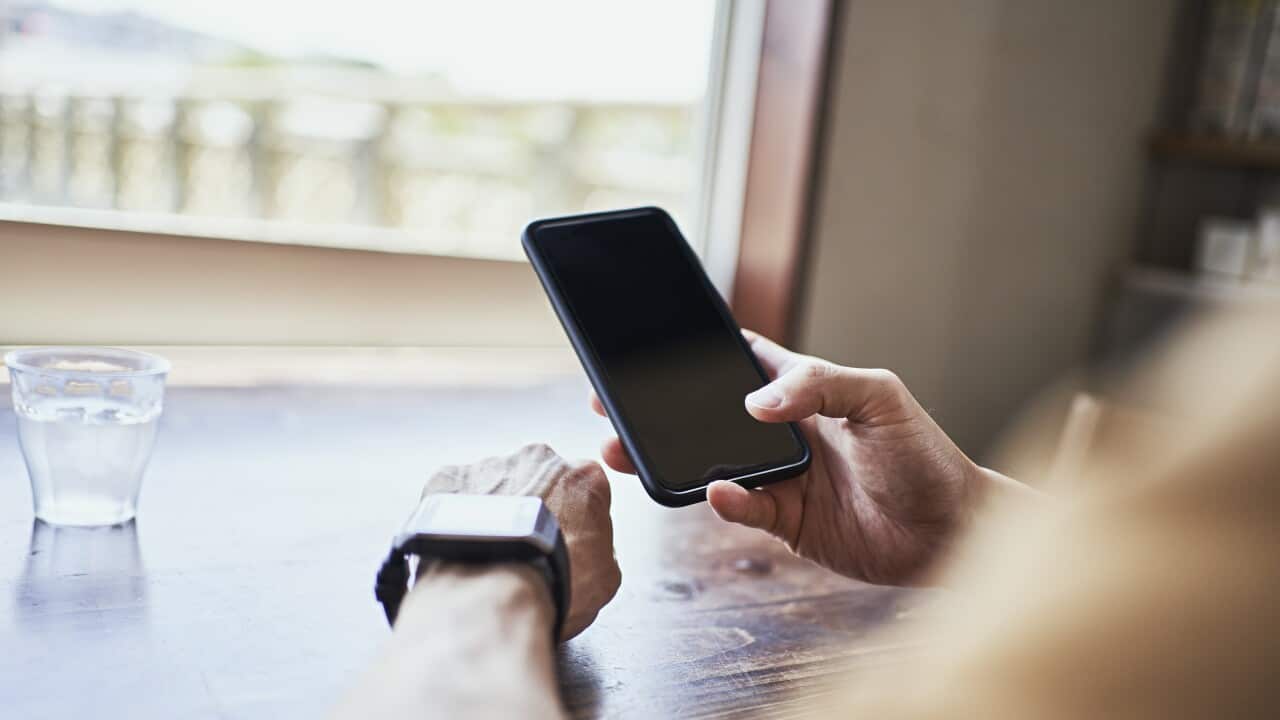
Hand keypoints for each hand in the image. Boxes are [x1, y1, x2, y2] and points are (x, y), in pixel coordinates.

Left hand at [419, 443, 621, 639]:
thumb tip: (592, 551)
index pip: (583, 489)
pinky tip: (459, 544)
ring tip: (487, 551)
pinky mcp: (447, 478)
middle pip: (539, 479)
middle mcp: (538, 460)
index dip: (574, 518)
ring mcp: (491, 466)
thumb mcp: (606, 578)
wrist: (490, 591)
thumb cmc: (548, 583)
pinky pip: (454, 493)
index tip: (563, 541)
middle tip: (524, 547)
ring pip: (494, 483)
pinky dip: (456, 514)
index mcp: (582, 477)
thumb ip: (603, 549)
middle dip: (532, 507)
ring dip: (493, 510)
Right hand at [592, 331, 985, 585]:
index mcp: (806, 390)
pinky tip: (716, 493)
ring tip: (629, 454)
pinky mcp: (787, 522)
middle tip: (610, 407)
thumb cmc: (926, 455)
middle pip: (709, 417)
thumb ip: (819, 385)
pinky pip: (743, 509)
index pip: (742, 361)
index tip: (649, 347)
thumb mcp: (880, 399)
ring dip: (672, 460)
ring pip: (711, 464)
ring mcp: (783, 478)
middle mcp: (786, 432)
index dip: (697, 353)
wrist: (953, 532)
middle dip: (660, 413)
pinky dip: (726, 501)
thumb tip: (756, 402)